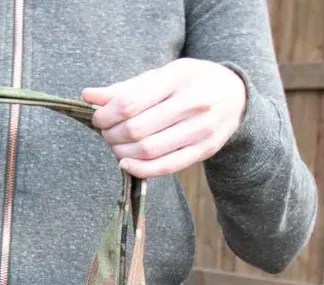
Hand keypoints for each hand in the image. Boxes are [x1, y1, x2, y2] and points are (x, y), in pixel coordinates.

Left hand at [82, 59, 246, 177]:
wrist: (235, 96)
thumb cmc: (189, 83)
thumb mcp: (161, 76)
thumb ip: (126, 88)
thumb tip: (88, 96)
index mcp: (177, 78)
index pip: (130, 103)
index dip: (106, 115)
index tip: (98, 119)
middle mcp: (192, 103)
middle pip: (136, 129)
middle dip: (112, 135)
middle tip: (106, 134)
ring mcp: (200, 129)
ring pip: (148, 150)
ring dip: (122, 153)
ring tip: (116, 147)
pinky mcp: (203, 150)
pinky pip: (165, 167)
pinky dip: (140, 169)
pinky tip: (126, 164)